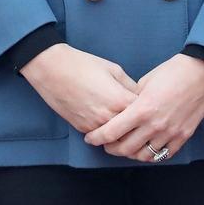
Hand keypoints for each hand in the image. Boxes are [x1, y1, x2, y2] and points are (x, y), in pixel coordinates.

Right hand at [20, 43, 138, 133]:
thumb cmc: (83, 65)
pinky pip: (101, 137)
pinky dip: (106, 133)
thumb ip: (129, 85)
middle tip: (141, 122)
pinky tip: (108, 125)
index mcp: (120, 100)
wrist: (52, 70)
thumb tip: (139, 96)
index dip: (149, 110)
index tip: (150, 106)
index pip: (144, 114)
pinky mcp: (83, 130)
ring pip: (117, 139)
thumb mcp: (113, 69)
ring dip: (122, 134)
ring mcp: (96, 126)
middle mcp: (110, 117)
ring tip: (126, 126)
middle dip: (138, 127)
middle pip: (132, 131)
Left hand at [84, 53, 203, 161]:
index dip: (97, 138)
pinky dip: (151, 155)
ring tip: (124, 148)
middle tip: (105, 145)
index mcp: (142, 109)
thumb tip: (123, 109)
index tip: (90, 138)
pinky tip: (144, 149)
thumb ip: (132, 99)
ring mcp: (170, 133)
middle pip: (125, 148)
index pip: (112, 131)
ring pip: (144, 156)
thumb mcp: (145, 82)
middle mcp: (155, 125)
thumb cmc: (172, 72)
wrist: (201, 73)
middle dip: (111, 149)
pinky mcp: (183, 137)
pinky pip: (163, 155)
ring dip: (130, 154)